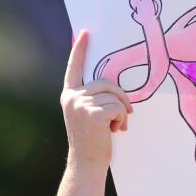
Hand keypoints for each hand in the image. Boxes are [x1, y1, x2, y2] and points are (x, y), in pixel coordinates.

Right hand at [62, 29, 131, 168]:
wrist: (86, 162)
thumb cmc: (92, 139)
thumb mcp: (87, 114)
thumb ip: (92, 98)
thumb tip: (111, 87)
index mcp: (69, 95)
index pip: (74, 68)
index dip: (79, 50)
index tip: (85, 33)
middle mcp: (72, 97)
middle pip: (105, 82)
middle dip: (120, 97)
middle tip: (125, 114)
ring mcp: (81, 104)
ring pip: (114, 96)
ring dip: (122, 112)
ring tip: (115, 127)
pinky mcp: (93, 113)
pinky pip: (118, 107)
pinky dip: (122, 119)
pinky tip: (115, 130)